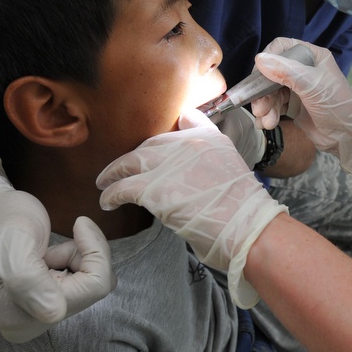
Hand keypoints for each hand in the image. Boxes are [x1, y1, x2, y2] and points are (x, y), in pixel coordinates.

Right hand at [0, 156, 115, 342]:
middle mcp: (31, 326)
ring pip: (92, 284)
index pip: (93, 288)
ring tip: (45, 252)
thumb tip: (55, 315)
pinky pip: (84, 283)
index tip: (78, 223)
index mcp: (20, 318)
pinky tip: (47, 257)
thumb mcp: (10, 243)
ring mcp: (39, 318)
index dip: (94, 251)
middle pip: (94, 288)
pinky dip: (74, 262)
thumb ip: (26, 279)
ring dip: (77, 258)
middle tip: (52, 243)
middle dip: (83, 256)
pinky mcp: (47, 307)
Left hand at [97, 109, 287, 307]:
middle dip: (132, 158)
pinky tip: (107, 201)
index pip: (179, 126)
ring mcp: (169, 164)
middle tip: (121, 168)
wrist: (247, 225)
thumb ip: (212, 153)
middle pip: (148, 145)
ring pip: (130, 162)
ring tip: (105, 183)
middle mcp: (187, 144)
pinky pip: (123, 187)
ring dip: (113, 173)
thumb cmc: (243, 207)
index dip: (160, 141)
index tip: (151, 147)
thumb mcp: (233, 166)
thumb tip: (193, 150)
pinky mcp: (154, 189)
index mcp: (209, 137)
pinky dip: (111, 194)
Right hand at [250, 38, 351, 173]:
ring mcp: (297, 88)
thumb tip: (259, 59)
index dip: (267, 59)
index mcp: (311, 57)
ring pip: (271, 91)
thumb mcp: (312, 86)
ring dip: (265, 106)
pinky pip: (274, 105)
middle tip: (259, 108)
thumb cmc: (337, 105)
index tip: (257, 77)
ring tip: (266, 121)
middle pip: (271, 72)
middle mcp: (303, 69)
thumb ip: (286, 72)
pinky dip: (268, 114)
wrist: (348, 136)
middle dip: (262, 91)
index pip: (282, 48)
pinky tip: (266, 124)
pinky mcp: (294, 105)